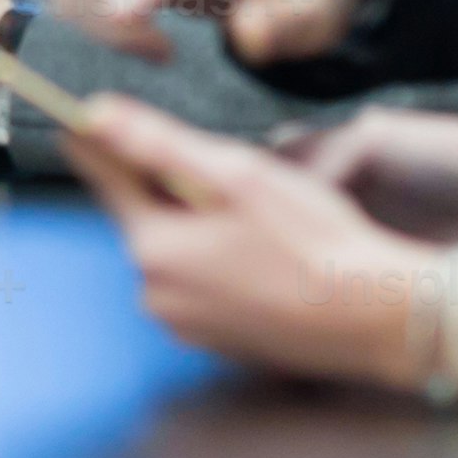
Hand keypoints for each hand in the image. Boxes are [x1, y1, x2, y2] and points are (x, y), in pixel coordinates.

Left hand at [58, 95, 439, 389]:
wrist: (373, 318)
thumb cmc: (311, 242)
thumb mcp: (235, 176)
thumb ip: (157, 144)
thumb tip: (94, 115)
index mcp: (153, 247)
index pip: (108, 180)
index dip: (103, 143)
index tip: (85, 119)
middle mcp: (155, 293)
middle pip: (146, 217)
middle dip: (173, 188)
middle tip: (228, 174)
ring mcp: (184, 324)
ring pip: (177, 252)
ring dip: (200, 228)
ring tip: (261, 220)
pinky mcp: (216, 342)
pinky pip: (202, 285)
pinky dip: (221, 264)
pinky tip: (267, 257)